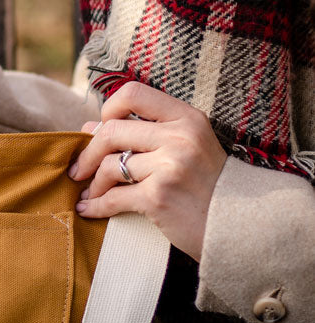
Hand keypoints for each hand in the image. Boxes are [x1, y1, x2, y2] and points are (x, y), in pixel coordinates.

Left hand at [67, 81, 226, 260]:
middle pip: (111, 131)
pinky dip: (96, 205)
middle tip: (78, 169)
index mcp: (185, 117)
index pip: (132, 93)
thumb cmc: (208, 184)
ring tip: (87, 192)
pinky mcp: (159, 197)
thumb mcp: (184, 146)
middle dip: (88, 152)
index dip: (109, 108)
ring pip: (110, 165)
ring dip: (93, 183)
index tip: (100, 127)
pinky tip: (88, 209)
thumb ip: (142, 132)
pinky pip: (114, 197)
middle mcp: (178, 137)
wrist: (244, 228)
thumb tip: (88, 126)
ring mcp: (169, 166)